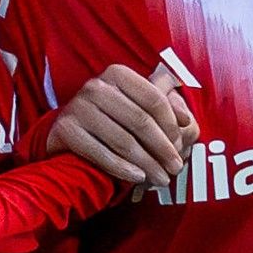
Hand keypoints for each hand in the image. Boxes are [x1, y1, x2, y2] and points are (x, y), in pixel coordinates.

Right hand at [48, 64, 194, 185]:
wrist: (66, 132)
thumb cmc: (110, 118)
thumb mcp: (134, 104)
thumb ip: (161, 106)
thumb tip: (186, 119)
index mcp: (117, 74)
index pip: (153, 98)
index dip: (171, 123)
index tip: (181, 143)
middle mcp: (96, 86)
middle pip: (140, 120)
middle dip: (162, 147)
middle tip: (176, 167)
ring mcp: (78, 107)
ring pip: (123, 140)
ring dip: (146, 163)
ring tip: (161, 178)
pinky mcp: (65, 130)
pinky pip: (100, 153)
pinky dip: (121, 168)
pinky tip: (137, 177)